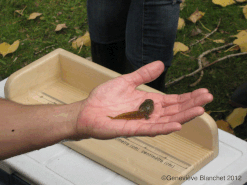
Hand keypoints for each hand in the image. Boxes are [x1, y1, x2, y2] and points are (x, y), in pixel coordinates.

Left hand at [73, 61, 212, 139]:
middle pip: (174, 110)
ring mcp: (142, 122)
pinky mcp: (132, 130)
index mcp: (149, 102)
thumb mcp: (126, 81)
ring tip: (200, 110)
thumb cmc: (105, 98)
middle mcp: (149, 113)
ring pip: (167, 120)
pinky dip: (164, 128)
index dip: (188, 97)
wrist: (88, 111)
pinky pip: (151, 129)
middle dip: (191, 104)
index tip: (202, 91)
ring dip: (183, 116)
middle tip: (208, 97)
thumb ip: (143, 74)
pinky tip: (176, 125)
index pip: (173, 100)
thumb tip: (161, 63)